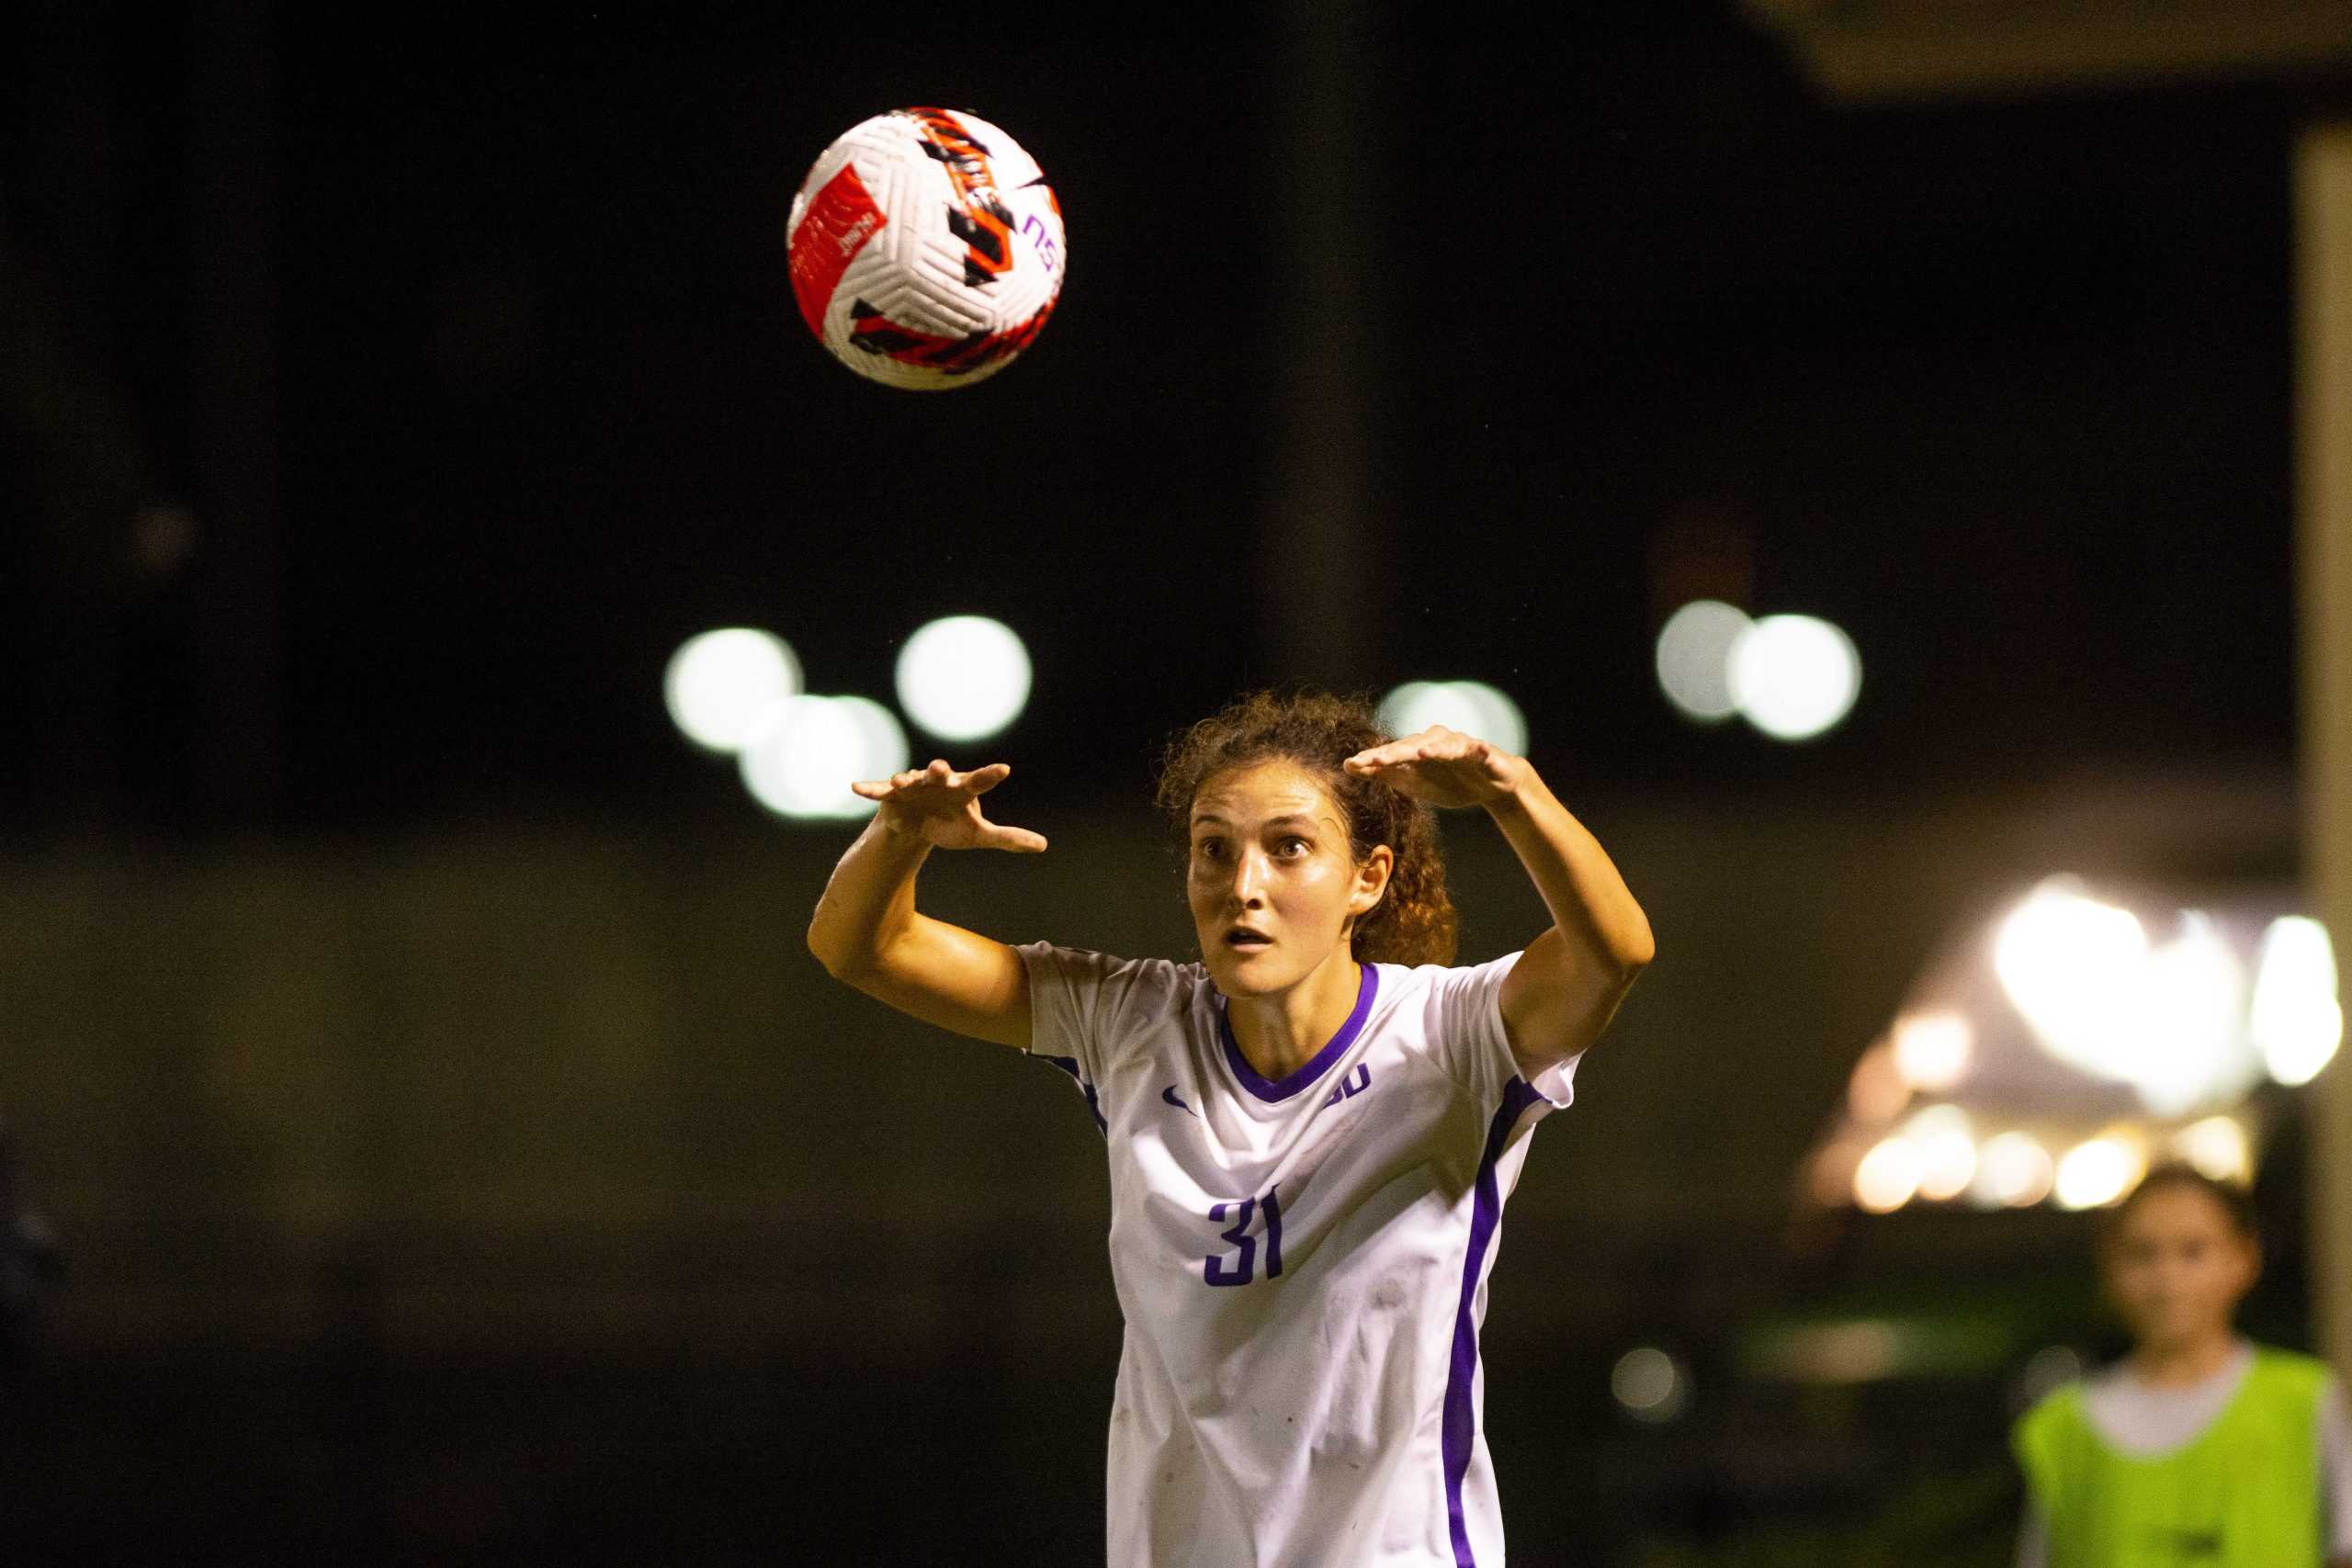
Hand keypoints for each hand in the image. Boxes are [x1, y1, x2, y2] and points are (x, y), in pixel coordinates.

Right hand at [850, 759, 1047, 851]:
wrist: (916, 826)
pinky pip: (878, 790)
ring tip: (901, 782)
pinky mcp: (890, 795)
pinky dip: (869, 788)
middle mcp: (937, 781)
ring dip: (904, 779)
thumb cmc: (949, 824)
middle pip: (941, 774)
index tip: (1004, 769)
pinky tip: (855, 787)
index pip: (980, 780)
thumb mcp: (977, 835)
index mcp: (962, 788)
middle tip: (940, 769)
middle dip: (939, 771)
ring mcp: (913, 785)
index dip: (990, 775)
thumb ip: (1007, 838)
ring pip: (909, 779)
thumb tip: (1043, 845)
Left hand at [1342, 727, 1524, 808]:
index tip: (1353, 764)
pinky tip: (1479, 749)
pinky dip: (1478, 750)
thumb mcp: (1413, 782)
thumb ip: (1383, 773)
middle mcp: (1436, 742)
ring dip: (1435, 748)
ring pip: (1445, 745)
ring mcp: (1460, 745)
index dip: (1374, 759)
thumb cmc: (1448, 781)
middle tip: (1377, 759)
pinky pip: (1480, 750)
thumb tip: (1347, 765)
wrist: (1491, 785)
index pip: (1392, 753)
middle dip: (1396, 753)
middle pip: (1413, 747)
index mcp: (1417, 750)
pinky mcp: (1484, 753)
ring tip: (1422, 753)